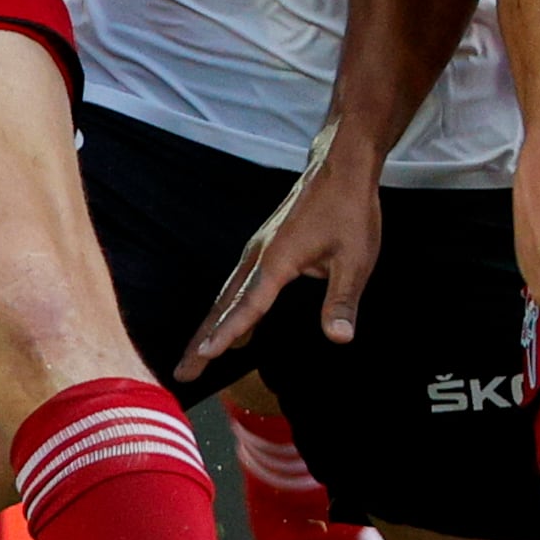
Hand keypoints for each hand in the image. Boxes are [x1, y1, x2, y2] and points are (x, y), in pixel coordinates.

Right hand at [186, 145, 377, 374]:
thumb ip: (342, 301)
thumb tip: (339, 338)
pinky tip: (229, 324)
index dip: (227, 333)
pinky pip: (237, 283)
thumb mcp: (356, 259)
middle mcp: (259, 255)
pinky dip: (225, 308)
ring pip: (226, 294)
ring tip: (194, 357)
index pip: (248, 305)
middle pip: (224, 304)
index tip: (204, 357)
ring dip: (209, 326)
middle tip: (182, 372)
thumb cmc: (350, 210)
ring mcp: (258, 249)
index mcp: (278, 260)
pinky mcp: (264, 246)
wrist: (340, 166)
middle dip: (202, 341)